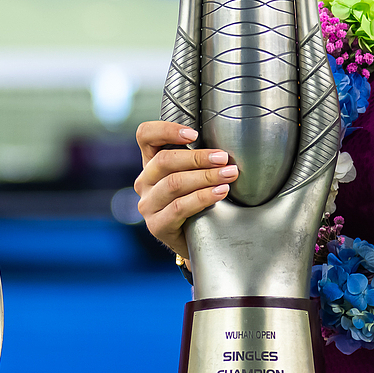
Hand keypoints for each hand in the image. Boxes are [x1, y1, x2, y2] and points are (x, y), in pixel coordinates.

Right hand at [133, 120, 238, 257]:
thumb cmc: (196, 202)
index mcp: (150, 163)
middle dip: (198, 158)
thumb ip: (196, 159)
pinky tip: (220, 192)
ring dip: (205, 177)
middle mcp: (144, 182)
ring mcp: (148, 205)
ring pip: (174, 183)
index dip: (166, 130)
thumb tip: (223, 146)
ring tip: (228, 174)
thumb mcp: (192, 176)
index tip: (193, 135)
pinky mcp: (157, 225)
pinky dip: (202, 197)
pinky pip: (179, 207)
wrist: (195, 242)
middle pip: (165, 161)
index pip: (145, 135)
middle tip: (223, 158)